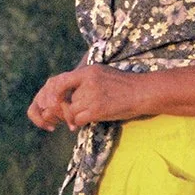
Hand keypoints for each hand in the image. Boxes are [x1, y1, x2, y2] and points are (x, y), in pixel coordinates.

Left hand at [26, 64, 144, 129]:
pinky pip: (78, 119)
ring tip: (79, 118)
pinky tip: (85, 121)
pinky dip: (79, 122)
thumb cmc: (124, 84)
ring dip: (72, 117)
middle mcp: (87, 82)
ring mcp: (92, 96)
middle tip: (64, 115)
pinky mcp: (97, 110)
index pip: (59, 80)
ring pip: (70, 110)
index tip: (52, 102)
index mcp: (88, 71)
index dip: (52, 93)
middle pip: (64, 98)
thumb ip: (85, 79)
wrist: (142, 92)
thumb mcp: (102, 73)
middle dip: (63, 108)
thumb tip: (68, 90)